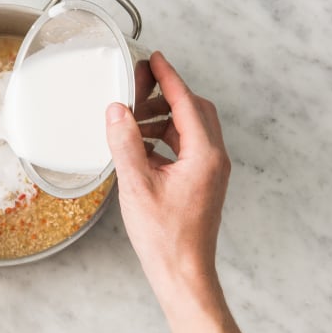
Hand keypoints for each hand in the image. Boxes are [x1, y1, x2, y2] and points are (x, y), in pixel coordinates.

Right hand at [105, 52, 269, 332]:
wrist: (183, 273)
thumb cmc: (164, 237)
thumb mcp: (137, 185)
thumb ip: (126, 143)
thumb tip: (117, 111)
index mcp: (204, 155)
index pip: (187, 103)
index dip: (169, 77)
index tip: (156, 58)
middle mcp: (214, 159)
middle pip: (195, 111)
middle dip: (167, 95)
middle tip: (138, 88)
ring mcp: (211, 172)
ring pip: (191, 129)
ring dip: (164, 118)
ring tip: (133, 121)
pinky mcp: (202, 183)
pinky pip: (187, 147)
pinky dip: (165, 139)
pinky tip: (140, 147)